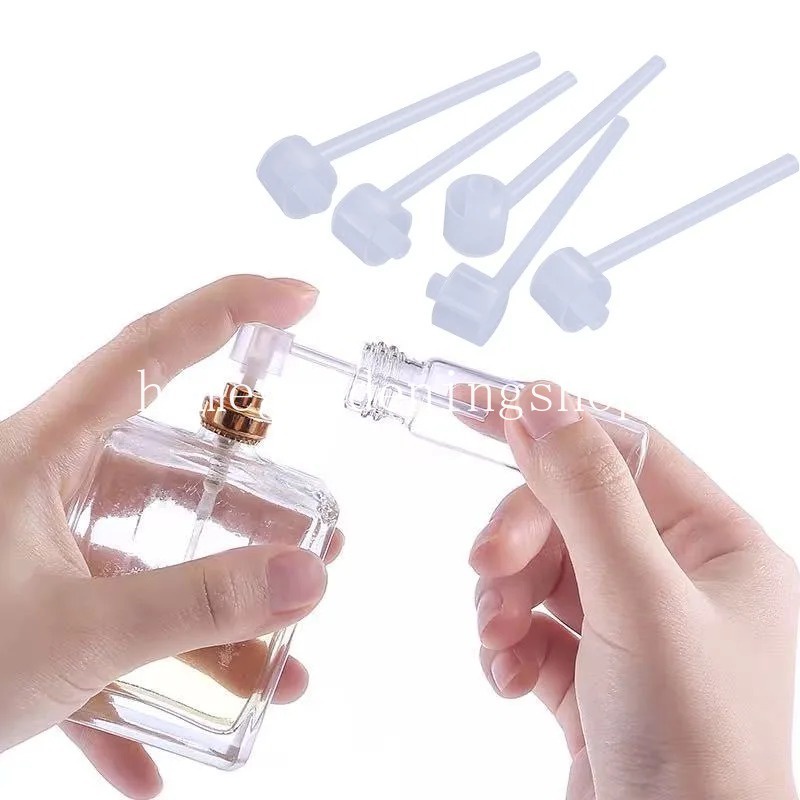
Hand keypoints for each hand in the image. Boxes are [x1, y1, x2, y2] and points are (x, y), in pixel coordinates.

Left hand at [0, 276, 343, 797]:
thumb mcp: (78, 628)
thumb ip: (200, 604)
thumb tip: (309, 577)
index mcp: (45, 453)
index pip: (151, 350)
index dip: (228, 309)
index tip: (299, 297)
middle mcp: (47, 490)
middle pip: (174, 476)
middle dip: (252, 517)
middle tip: (314, 545)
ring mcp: (40, 556)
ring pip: (149, 569)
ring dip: (211, 626)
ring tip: (271, 670)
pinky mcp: (32, 616)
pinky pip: (105, 641)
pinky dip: (138, 692)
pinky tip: (158, 761)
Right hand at [471, 383, 797, 799]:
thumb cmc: (693, 745)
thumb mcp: (638, 598)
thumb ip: (587, 491)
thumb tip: (543, 406)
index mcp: (719, 548)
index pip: (627, 449)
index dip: (553, 420)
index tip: (478, 402)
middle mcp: (680, 581)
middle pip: (572, 511)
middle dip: (519, 535)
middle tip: (485, 564)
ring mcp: (632, 627)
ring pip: (542, 567)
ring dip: (503, 594)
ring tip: (494, 635)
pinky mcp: (591, 671)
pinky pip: (532, 624)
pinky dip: (506, 640)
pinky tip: (504, 673)